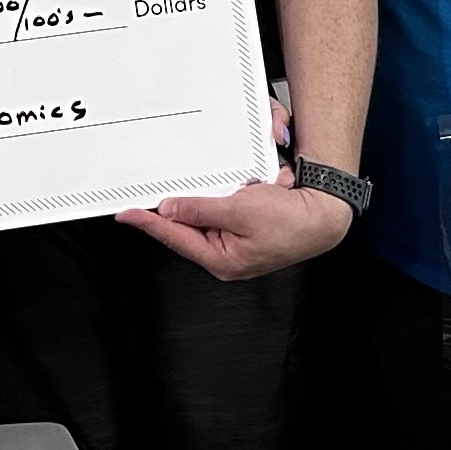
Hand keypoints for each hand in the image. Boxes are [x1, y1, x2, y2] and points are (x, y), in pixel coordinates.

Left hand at [116, 165, 352, 279]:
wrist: (324, 215)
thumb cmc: (292, 221)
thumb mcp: (241, 210)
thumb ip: (201, 210)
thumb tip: (170, 209)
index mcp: (221, 259)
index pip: (174, 237)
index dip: (148, 223)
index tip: (126, 213)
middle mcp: (224, 254)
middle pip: (184, 229)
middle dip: (169, 211)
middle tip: (144, 196)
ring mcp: (233, 242)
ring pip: (200, 218)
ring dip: (194, 203)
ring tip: (182, 193)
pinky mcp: (242, 228)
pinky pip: (217, 211)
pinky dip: (213, 199)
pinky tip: (213, 190)